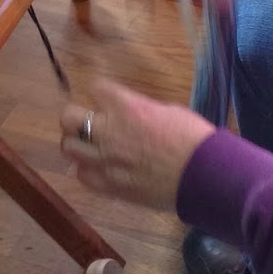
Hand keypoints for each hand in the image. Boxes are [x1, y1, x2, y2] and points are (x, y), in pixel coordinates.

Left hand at [61, 79, 215, 210]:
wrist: (203, 176)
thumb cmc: (193, 138)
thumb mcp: (168, 111)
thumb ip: (140, 110)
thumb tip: (130, 115)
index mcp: (126, 106)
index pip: (96, 88)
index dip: (102, 93)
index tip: (106, 98)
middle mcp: (109, 130)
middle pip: (68, 117)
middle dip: (76, 117)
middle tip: (87, 122)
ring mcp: (105, 160)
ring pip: (68, 147)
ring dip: (78, 144)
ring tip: (89, 146)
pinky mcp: (109, 185)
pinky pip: (82, 175)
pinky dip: (87, 170)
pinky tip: (99, 168)